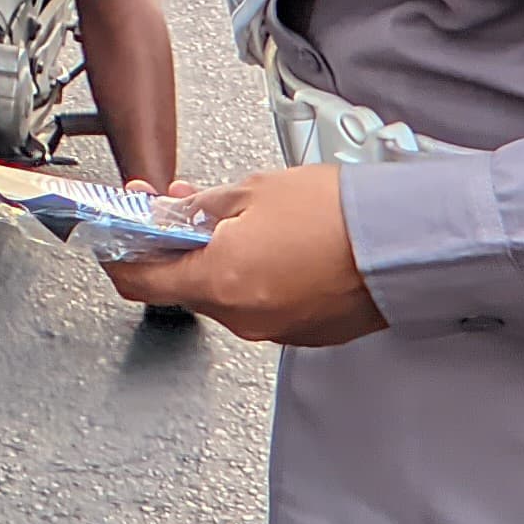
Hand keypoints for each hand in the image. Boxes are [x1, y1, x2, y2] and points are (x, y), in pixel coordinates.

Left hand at [104, 167, 386, 344]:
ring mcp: (274, 330)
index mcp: (219, 281)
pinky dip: (253, 276)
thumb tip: (170, 213)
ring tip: (236, 218)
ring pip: (223, 295)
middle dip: (177, 247)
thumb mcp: (252, 191)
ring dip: (217, 259)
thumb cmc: (339, 215)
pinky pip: (260, 304)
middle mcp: (242, 316)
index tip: (116, 235)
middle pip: (183, 287)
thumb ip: (199, 208)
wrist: (407, 242)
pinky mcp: (303, 332)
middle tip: (181, 207)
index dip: (119, 255)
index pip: (139, 282)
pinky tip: (270, 244)